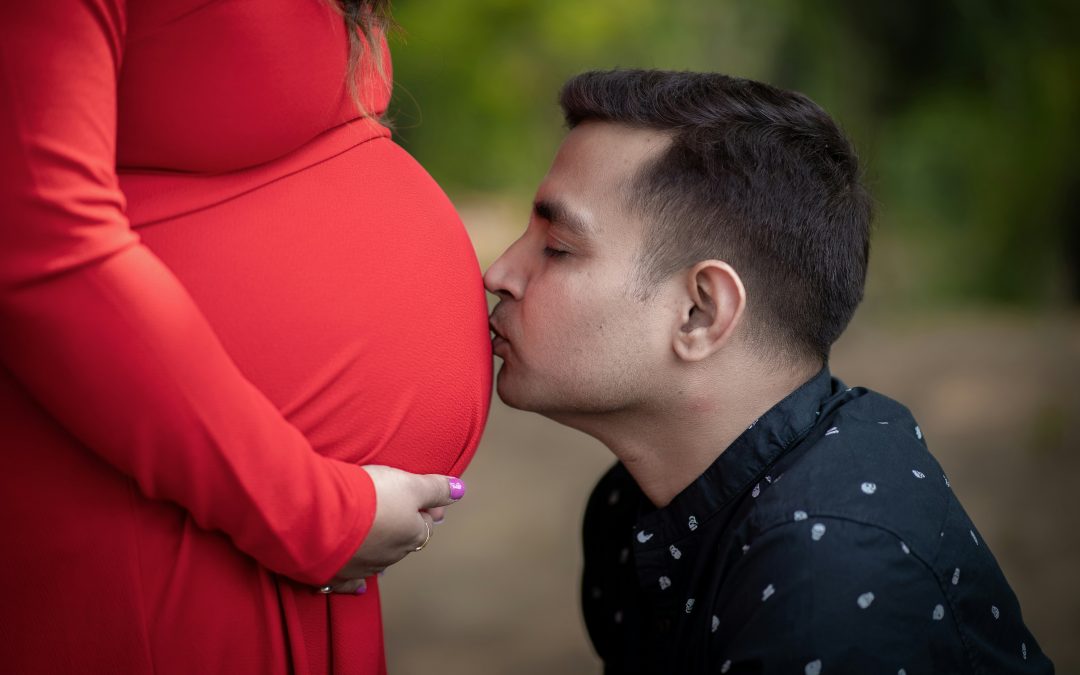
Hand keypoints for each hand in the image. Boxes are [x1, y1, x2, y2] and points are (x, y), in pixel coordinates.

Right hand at [322, 465, 464, 593]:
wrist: (322, 517)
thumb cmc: (370, 497)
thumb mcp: (410, 484)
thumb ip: (436, 489)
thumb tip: (460, 491)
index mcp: (410, 535)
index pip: (424, 525)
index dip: (425, 511)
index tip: (424, 503)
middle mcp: (391, 556)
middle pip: (403, 543)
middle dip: (403, 530)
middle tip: (401, 514)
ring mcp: (363, 567)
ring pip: (379, 560)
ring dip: (380, 549)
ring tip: (378, 538)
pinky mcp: (336, 575)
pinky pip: (349, 583)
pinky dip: (355, 582)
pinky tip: (360, 587)